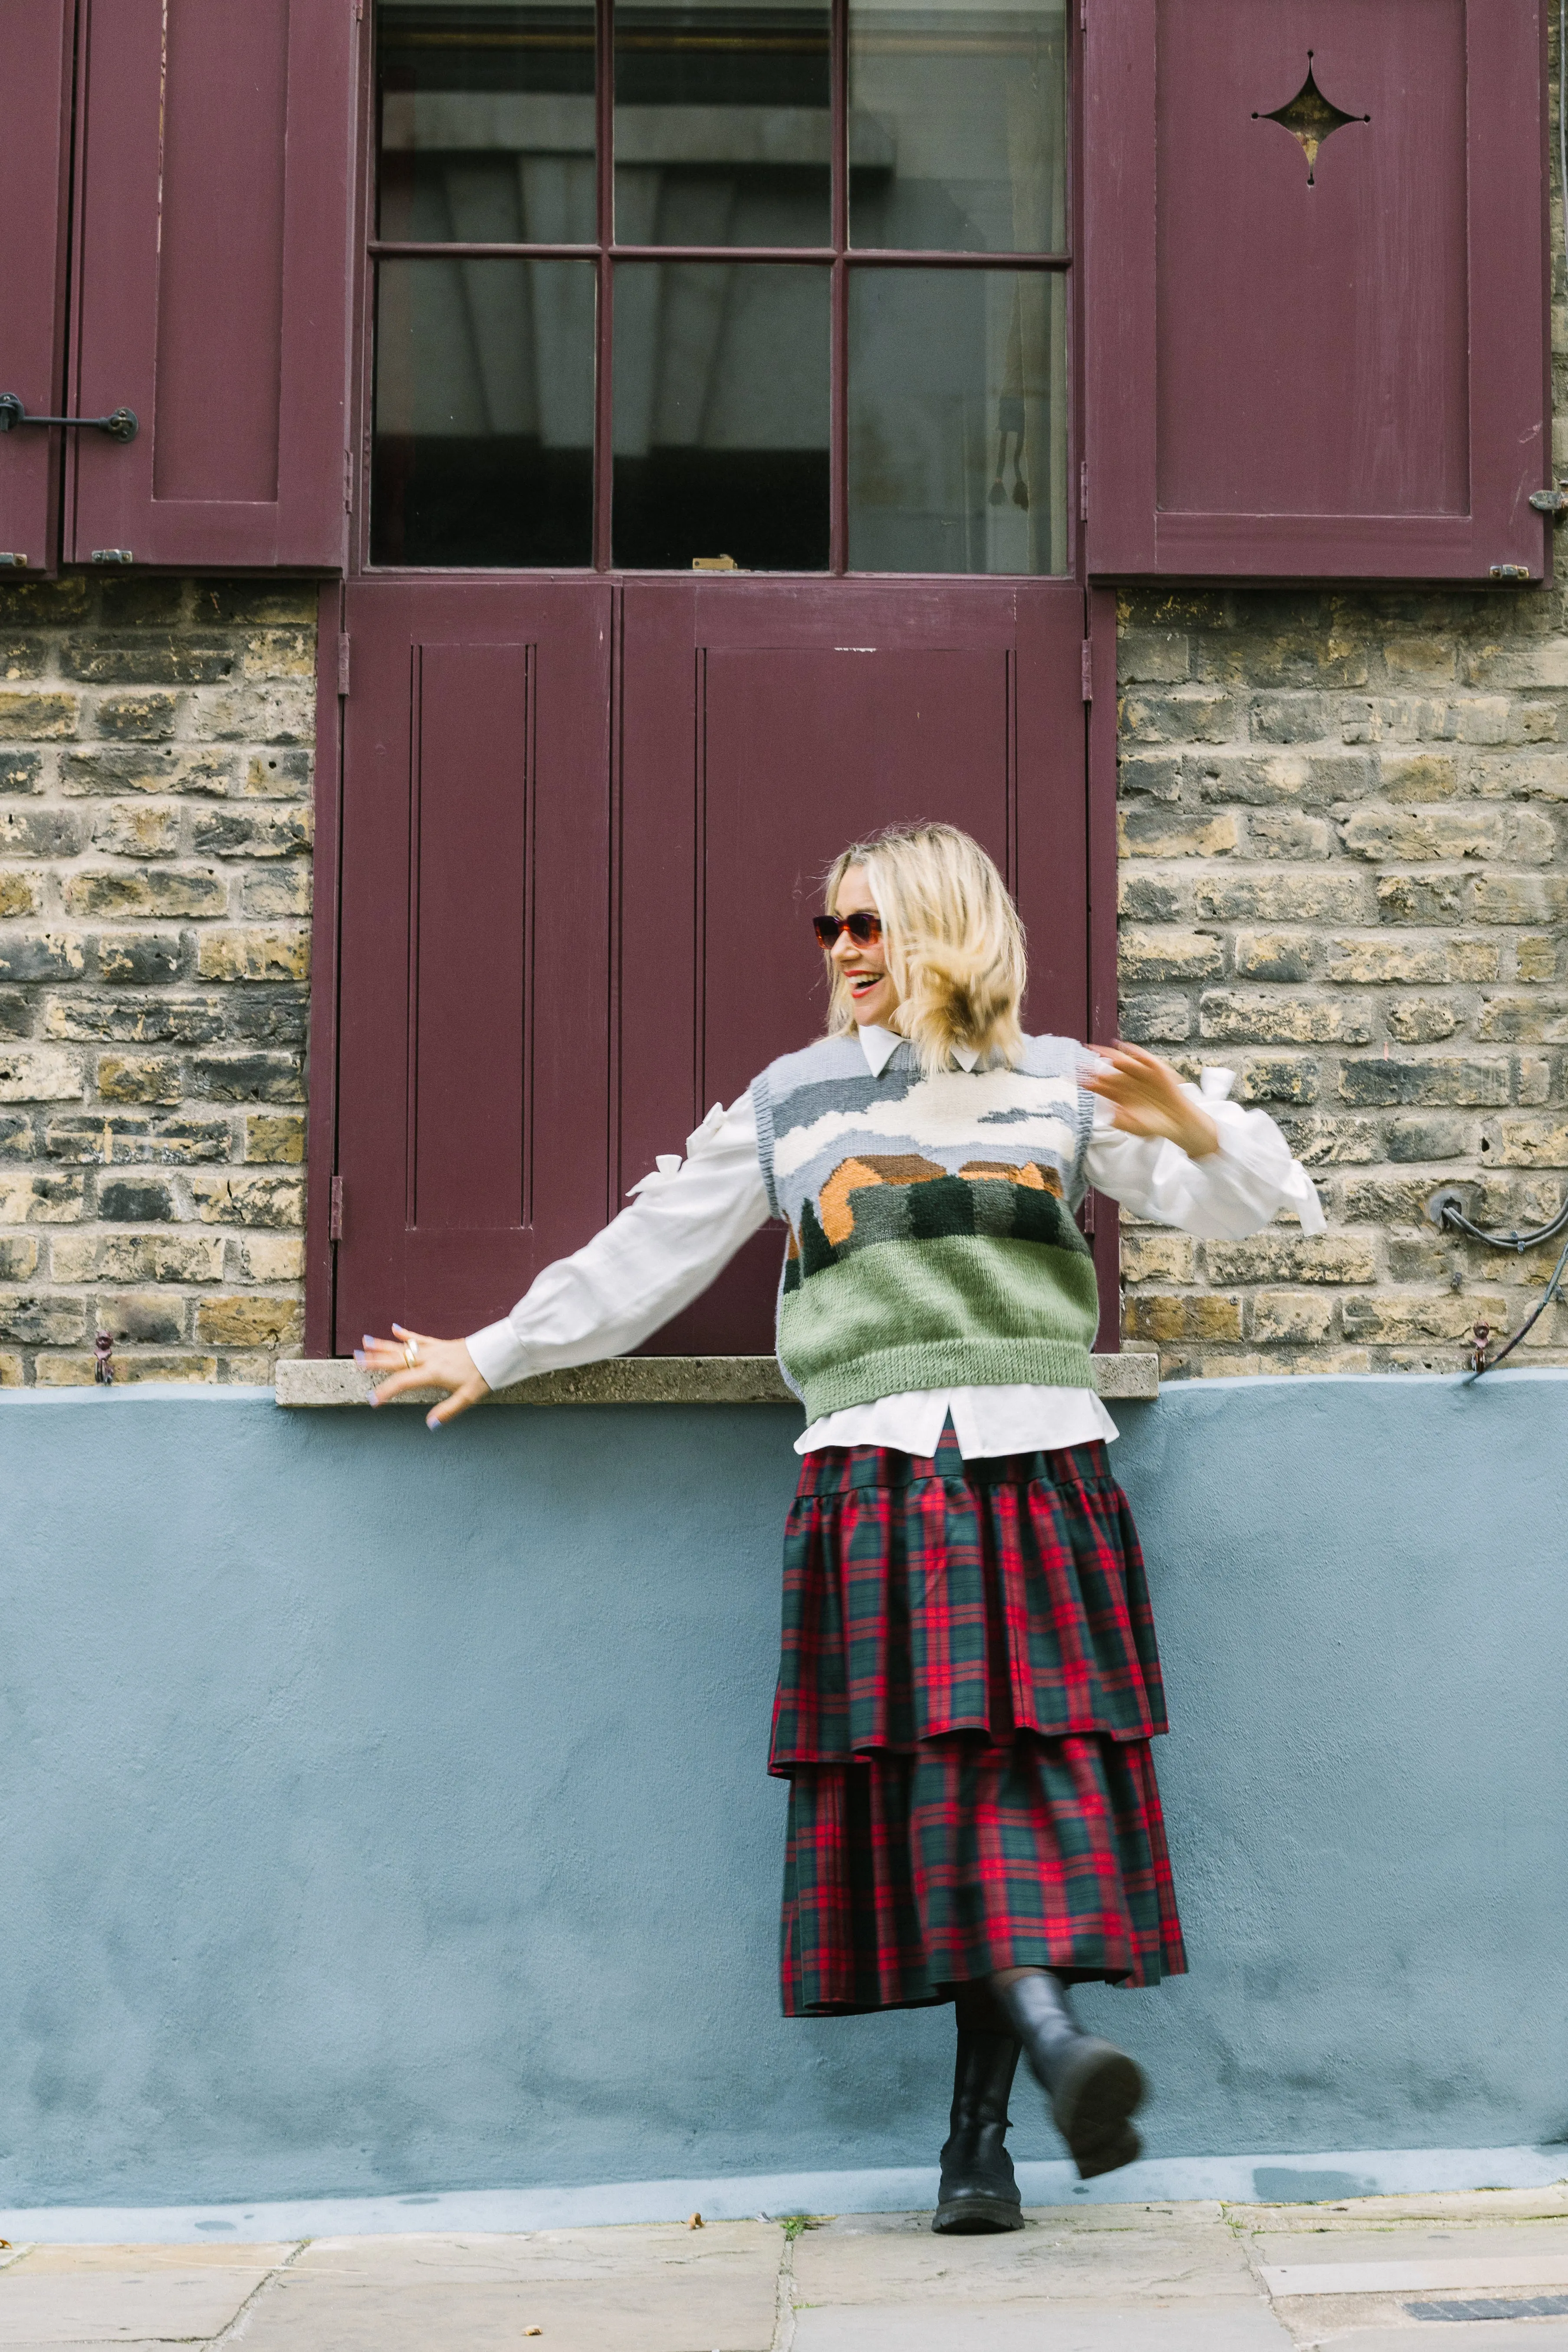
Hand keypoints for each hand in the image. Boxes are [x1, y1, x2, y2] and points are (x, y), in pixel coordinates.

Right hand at [355, 1323, 489, 1428]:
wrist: (496, 1352)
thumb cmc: (483, 1375)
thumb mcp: (468, 1397)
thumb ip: (448, 1411)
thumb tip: (430, 1424)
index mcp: (433, 1373)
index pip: (402, 1382)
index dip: (385, 1391)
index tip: (372, 1400)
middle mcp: (429, 1359)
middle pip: (396, 1360)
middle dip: (375, 1361)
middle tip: (356, 1360)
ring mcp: (433, 1349)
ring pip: (403, 1347)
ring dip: (384, 1345)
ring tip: (365, 1342)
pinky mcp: (440, 1343)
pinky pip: (420, 1337)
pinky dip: (406, 1333)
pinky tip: (394, 1328)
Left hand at [1082, 1043, 1219, 1160]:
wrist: (1176, 1122)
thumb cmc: (1154, 1125)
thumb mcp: (1135, 1127)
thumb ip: (1121, 1121)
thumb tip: (1108, 1113)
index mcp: (1117, 1096)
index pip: (1098, 1085)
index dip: (1085, 1080)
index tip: (1071, 1076)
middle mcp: (1126, 1083)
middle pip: (1106, 1071)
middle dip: (1092, 1065)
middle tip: (1078, 1060)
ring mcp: (1140, 1076)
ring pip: (1122, 1062)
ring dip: (1109, 1055)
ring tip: (1097, 1050)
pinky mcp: (1154, 1071)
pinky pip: (1144, 1058)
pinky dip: (1135, 1052)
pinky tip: (1124, 1047)